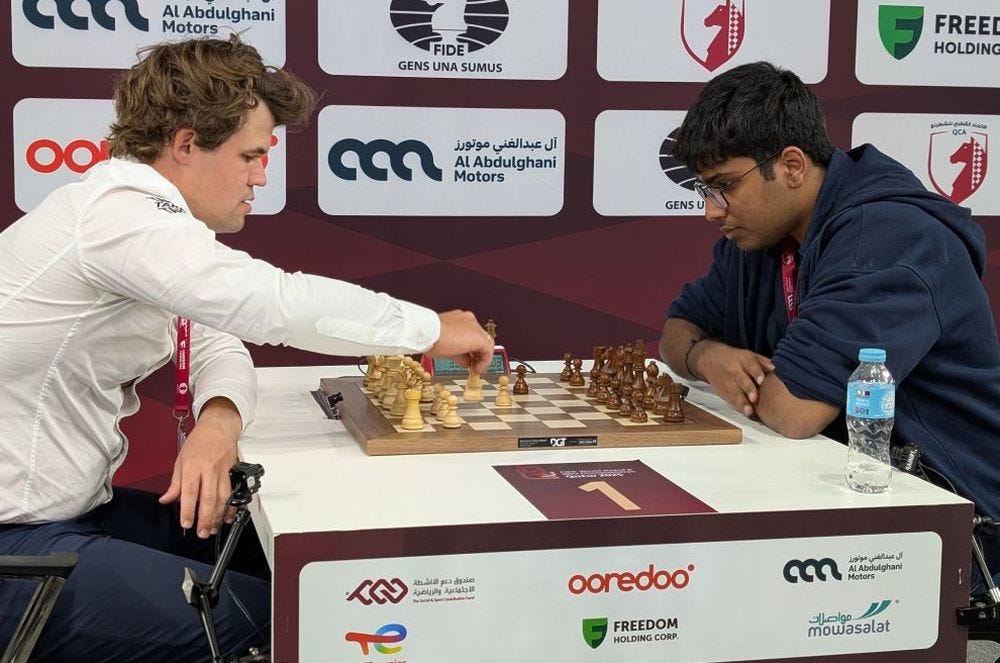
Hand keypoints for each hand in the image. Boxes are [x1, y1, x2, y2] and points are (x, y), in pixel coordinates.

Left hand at [159, 398, 241, 537]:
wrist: (218, 427)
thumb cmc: (198, 442)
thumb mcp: (180, 460)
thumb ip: (174, 483)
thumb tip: (166, 499)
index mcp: (192, 466)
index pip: (189, 492)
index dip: (188, 510)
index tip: (186, 524)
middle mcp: (208, 470)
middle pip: (208, 498)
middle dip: (205, 518)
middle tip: (202, 532)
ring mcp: (222, 471)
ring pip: (222, 497)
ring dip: (218, 515)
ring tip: (213, 528)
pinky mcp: (232, 472)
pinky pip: (232, 492)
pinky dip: (231, 506)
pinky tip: (227, 516)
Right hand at [425, 310, 494, 373]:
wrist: (428, 332)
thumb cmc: (430, 337)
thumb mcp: (445, 346)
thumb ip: (458, 353)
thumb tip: (466, 362)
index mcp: (459, 319)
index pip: (469, 335)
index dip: (469, 349)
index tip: (467, 359)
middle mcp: (468, 320)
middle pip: (478, 339)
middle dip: (476, 354)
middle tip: (473, 366)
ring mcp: (474, 327)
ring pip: (484, 343)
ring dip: (481, 358)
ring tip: (475, 369)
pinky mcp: (479, 337)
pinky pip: (487, 351)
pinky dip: (484, 362)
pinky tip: (476, 370)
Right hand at [688, 340, 774, 417]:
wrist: (709, 359)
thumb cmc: (734, 358)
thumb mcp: (748, 355)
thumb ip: (762, 362)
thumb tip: (775, 368)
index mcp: (743, 360)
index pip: (750, 366)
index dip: (756, 373)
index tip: (761, 380)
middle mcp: (734, 371)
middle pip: (742, 380)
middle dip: (748, 389)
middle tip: (754, 398)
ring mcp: (727, 382)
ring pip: (735, 393)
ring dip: (742, 403)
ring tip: (749, 411)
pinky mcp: (722, 391)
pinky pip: (730, 400)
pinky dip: (737, 407)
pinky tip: (745, 413)